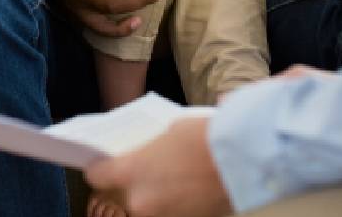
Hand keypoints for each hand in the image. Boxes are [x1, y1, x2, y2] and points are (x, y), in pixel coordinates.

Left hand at [85, 117, 231, 216]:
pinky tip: (190, 193)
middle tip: (148, 174)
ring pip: (151, 210)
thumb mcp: (166, 133)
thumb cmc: (203, 136)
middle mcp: (143, 202)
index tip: (103, 165)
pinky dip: (178, 207)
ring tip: (174, 184)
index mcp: (131, 172)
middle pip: (126, 199)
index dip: (99, 170)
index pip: (97, 177)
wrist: (243, 159)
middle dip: (133, 188)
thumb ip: (148, 150)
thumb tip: (145, 156)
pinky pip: (175, 214)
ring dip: (157, 200)